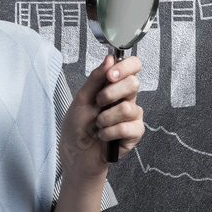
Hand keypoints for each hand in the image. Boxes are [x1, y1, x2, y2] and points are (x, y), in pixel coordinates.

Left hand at [58, 55, 144, 179]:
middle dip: (110, 94)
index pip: (133, 67)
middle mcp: (127, 98)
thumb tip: (110, 58)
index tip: (110, 75)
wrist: (76, 153)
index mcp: (115, 85)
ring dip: (105, 118)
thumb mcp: (82, 98)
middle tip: (98, 102)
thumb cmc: (77, 125)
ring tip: (98, 124)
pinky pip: (126, 128)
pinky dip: (109, 133)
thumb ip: (96, 78)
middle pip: (134, 83)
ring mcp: (133, 115)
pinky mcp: (135, 133)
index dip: (125, 67)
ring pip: (127, 108)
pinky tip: (104, 136)